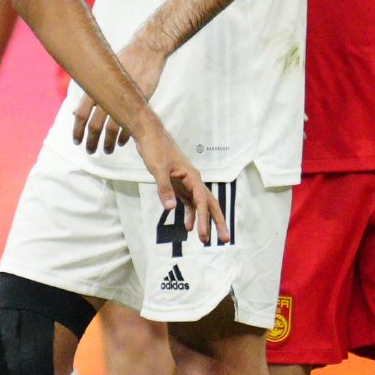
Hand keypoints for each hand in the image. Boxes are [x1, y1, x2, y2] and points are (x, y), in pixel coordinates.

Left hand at [71, 36, 165, 153]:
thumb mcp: (102, 77)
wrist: (145, 51)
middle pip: (95, 125)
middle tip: (90, 151)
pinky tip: (122, 143)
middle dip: (91, 141)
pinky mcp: (139, 101)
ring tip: (107, 151)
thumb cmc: (122, 62)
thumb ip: (90, 95)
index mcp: (95, 88)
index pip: (81, 114)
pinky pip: (130, 124)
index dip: (77, 130)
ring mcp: (123, 99)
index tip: (76, 141)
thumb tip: (75, 113)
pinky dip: (125, 136)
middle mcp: (107, 94)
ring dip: (108, 143)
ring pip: (112, 128)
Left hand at [134, 126, 230, 245]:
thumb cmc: (155, 148)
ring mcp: (187, 183)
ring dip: (205, 221)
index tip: (203, 235)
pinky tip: (189, 227)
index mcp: (192, 176)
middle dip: (217, 222)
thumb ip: (164, 188)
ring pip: (201, 205)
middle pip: (210, 204)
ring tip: (206, 239)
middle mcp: (194, 180)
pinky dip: (190, 214)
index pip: (202, 201)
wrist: (149, 135)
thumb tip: (171, 208)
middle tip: (225, 240)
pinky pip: (189, 202)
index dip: (204, 219)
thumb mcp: (157, 168)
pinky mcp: (179, 184)